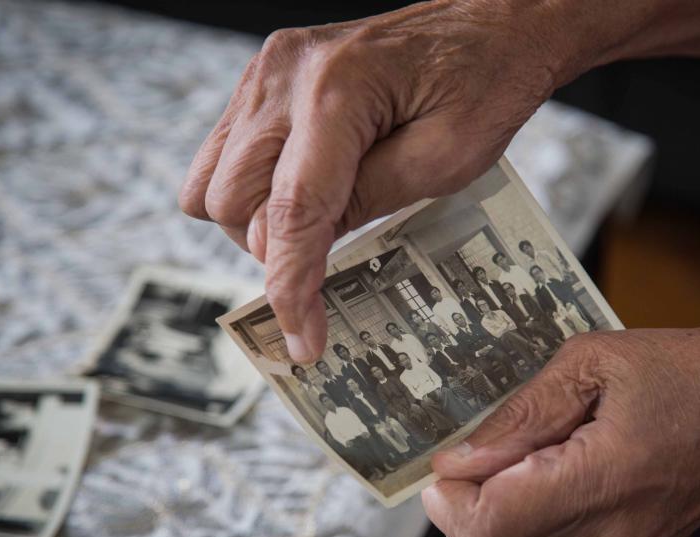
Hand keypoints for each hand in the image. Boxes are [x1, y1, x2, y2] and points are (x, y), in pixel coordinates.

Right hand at [178, 1, 564, 361]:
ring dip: (253, 223)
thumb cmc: (483, 83)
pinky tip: (301, 191)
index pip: (292, 212)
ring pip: (210, 182)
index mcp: (336, 92)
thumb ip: (369, 204)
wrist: (488, 24)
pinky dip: (250, 190)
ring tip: (318, 221)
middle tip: (328, 263)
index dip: (292, 287)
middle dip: (274, 251)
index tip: (301, 341)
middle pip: (230, 202)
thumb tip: (307, 248)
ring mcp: (266, 72)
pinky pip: (222, 154)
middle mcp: (284, 75)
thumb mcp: (446, 160)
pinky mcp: (263, 77)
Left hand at [422, 328, 699, 536]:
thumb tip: (458, 459)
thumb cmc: (697, 376)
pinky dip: (535, 503)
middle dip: (477, 487)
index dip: (449, 496)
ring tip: (561, 440)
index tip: (450, 457)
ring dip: (509, 492)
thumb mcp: (598, 361)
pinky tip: (573, 461)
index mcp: (601, 484)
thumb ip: (521, 415)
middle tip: (513, 432)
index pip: (485, 527)